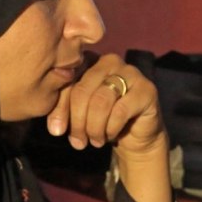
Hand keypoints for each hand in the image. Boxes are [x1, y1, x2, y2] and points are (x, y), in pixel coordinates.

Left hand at [46, 53, 164, 157]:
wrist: (135, 135)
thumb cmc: (102, 120)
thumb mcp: (78, 115)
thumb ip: (64, 112)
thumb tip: (55, 129)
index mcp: (89, 60)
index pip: (67, 80)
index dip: (60, 107)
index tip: (56, 131)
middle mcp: (109, 61)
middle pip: (83, 90)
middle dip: (78, 121)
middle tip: (78, 142)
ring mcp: (130, 73)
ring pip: (101, 101)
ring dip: (94, 127)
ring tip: (95, 141)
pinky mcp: (146, 89)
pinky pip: (120, 111)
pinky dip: (111, 128)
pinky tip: (110, 135)